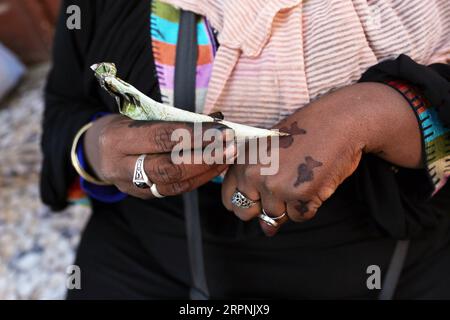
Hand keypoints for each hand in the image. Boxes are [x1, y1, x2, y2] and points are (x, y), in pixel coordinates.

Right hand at [84, 114, 235, 198]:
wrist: (95, 152)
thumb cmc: (122, 127)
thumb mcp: (136, 116)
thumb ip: (169, 121)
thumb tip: (211, 120)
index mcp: (118, 138)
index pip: (160, 137)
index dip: (193, 135)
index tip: (220, 130)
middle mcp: (122, 165)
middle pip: (168, 167)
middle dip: (204, 158)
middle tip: (230, 147)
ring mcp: (131, 185)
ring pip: (173, 183)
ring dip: (206, 170)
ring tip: (228, 157)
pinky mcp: (143, 195)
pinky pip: (174, 190)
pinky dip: (198, 179)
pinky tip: (215, 167)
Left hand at [222, 82, 421, 235]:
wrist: (336, 121)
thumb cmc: (304, 134)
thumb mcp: (269, 152)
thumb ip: (258, 188)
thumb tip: (266, 229)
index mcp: (242, 161)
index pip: (229, 200)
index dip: (246, 200)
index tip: (260, 191)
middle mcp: (254, 175)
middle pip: (247, 213)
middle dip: (263, 207)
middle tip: (283, 185)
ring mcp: (276, 186)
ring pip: (275, 217)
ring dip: (290, 204)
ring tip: (301, 177)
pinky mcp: (300, 195)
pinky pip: (300, 216)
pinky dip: (309, 205)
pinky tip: (315, 181)